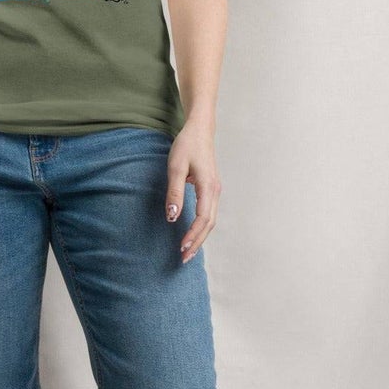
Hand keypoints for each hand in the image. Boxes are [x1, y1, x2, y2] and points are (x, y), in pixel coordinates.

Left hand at [165, 122, 219, 264]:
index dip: (193, 235)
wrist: (199, 130)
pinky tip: (193, 234)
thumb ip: (174, 192)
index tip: (182, 248)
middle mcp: (215, 191)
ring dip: (200, 236)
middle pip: (209, 224)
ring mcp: (215, 191)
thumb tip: (173, 217)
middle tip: (184, 258)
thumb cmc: (186, 146)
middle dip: (198, 242)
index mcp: (208, 187)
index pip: (203, 219)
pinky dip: (202, 227)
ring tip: (188, 251)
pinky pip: (209, 213)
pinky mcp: (211, 190)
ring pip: (210, 220)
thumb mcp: (175, 167)